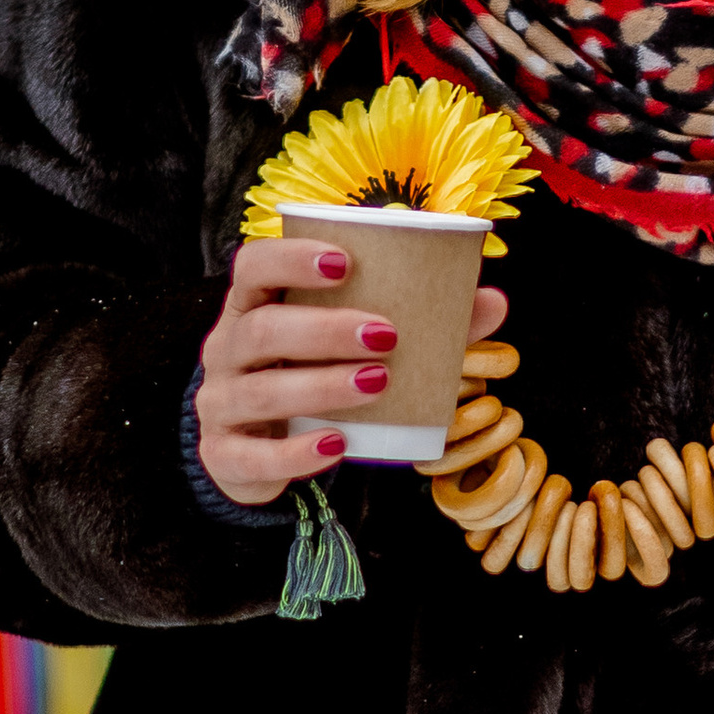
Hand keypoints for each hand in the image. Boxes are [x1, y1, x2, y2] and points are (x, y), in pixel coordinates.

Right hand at [195, 241, 508, 506]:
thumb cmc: (313, 376)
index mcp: (253, 307)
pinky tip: (337, 445)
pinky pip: (255, 455)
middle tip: (387, 334)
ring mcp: (220, 404)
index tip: (344, 261)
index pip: (253, 266)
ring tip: (377, 383)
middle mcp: (226, 350)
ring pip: (261, 391)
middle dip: (324, 329)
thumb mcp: (349, 346)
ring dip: (322, 386)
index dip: (291, 258)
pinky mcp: (225, 456)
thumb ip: (420, 322)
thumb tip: (493, 301)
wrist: (257, 450)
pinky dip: (296, 453)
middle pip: (261, 330)